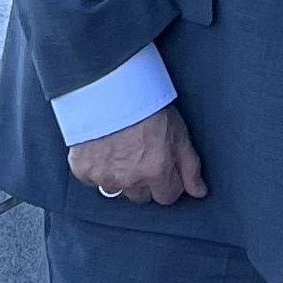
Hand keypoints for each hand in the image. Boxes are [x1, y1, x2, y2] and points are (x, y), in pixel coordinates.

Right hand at [68, 104, 206, 206]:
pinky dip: (96, 167)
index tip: (163, 165)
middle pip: (141, 196)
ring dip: (119, 175)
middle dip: (143, 180)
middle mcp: (131, 180)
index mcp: (156, 172)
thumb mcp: (179, 131)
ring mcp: (105, 177)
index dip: (168, 181)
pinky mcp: (83, 170)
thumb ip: (190, 166)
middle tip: (140, 153)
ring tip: (120, 147)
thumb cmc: (148, 104)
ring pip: (116, 188)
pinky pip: (92, 179)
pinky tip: (101, 147)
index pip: (167, 197)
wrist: (110, 86)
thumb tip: (200, 192)